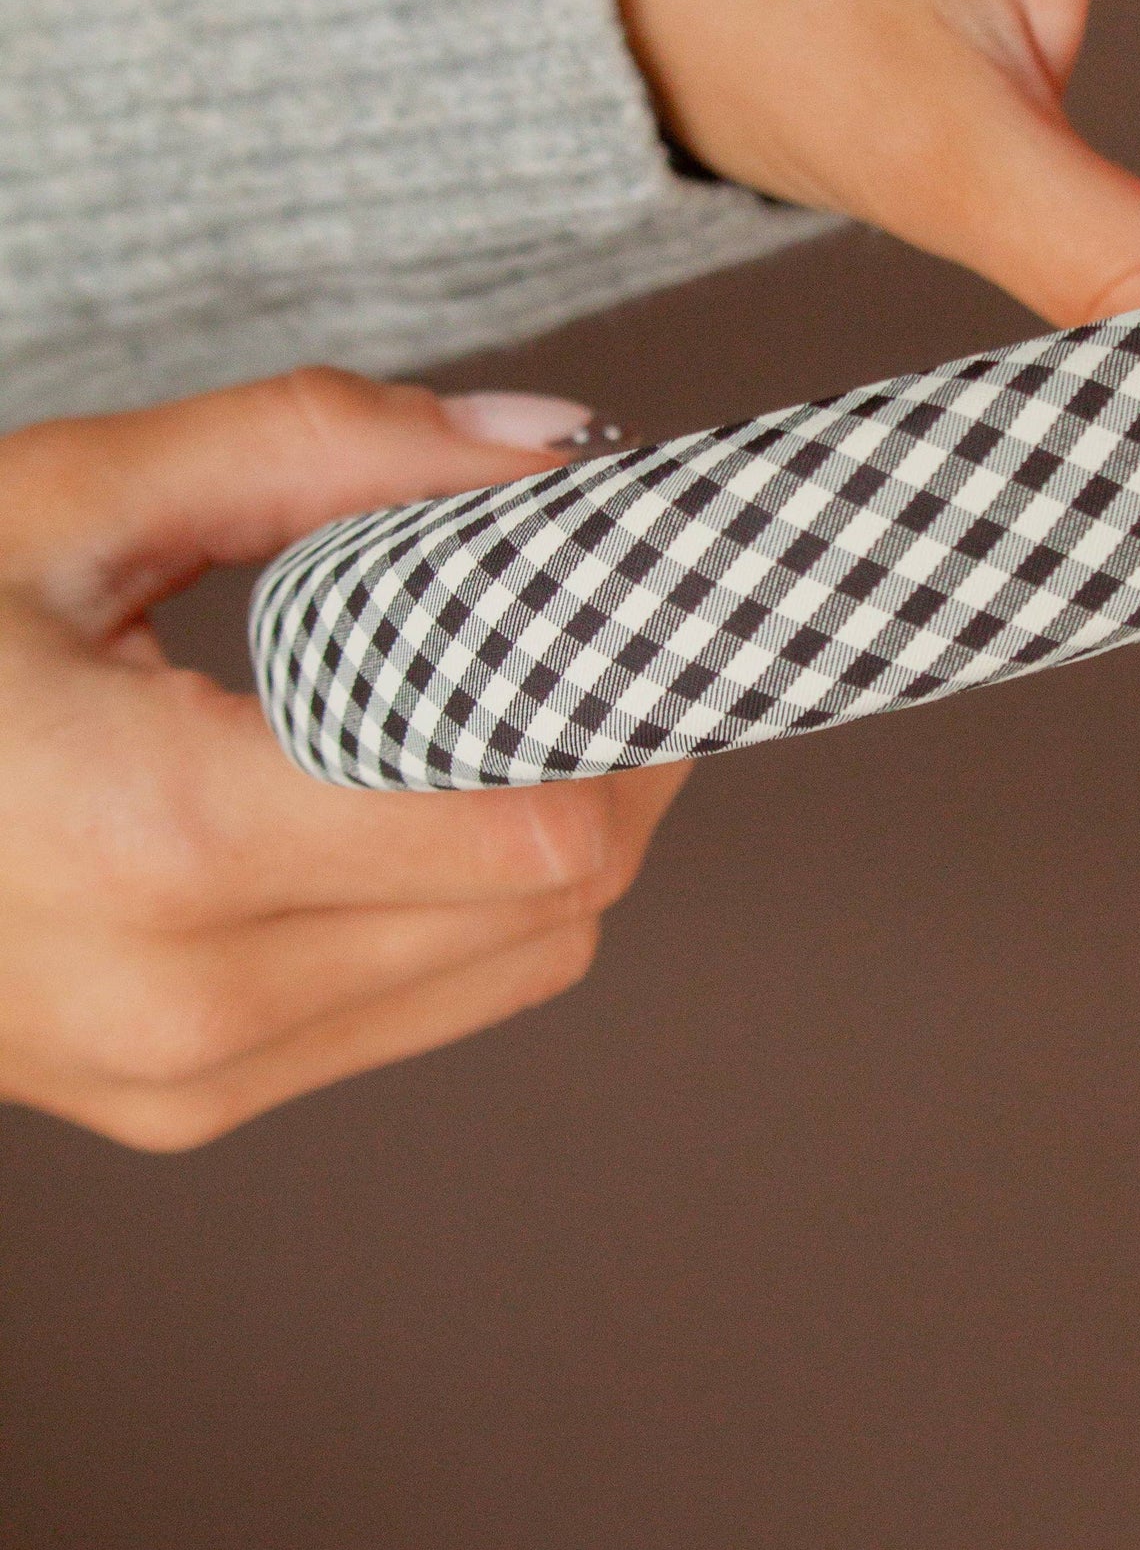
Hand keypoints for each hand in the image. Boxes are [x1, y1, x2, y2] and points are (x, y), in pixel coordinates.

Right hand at [0, 371, 688, 1149]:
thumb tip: (551, 446)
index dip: (630, 704)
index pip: (526, 823)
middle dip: (623, 753)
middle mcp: (182, 1001)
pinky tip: (453, 780)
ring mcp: (180, 1081)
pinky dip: (483, 896)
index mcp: (153, 840)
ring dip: (567, 826)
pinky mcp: (179, 1103)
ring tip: (547, 688)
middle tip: (621, 621)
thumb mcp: (69, 496)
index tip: (661, 596)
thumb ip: (322, 448)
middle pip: (550, 897)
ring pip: (513, 965)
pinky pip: (422, 1005)